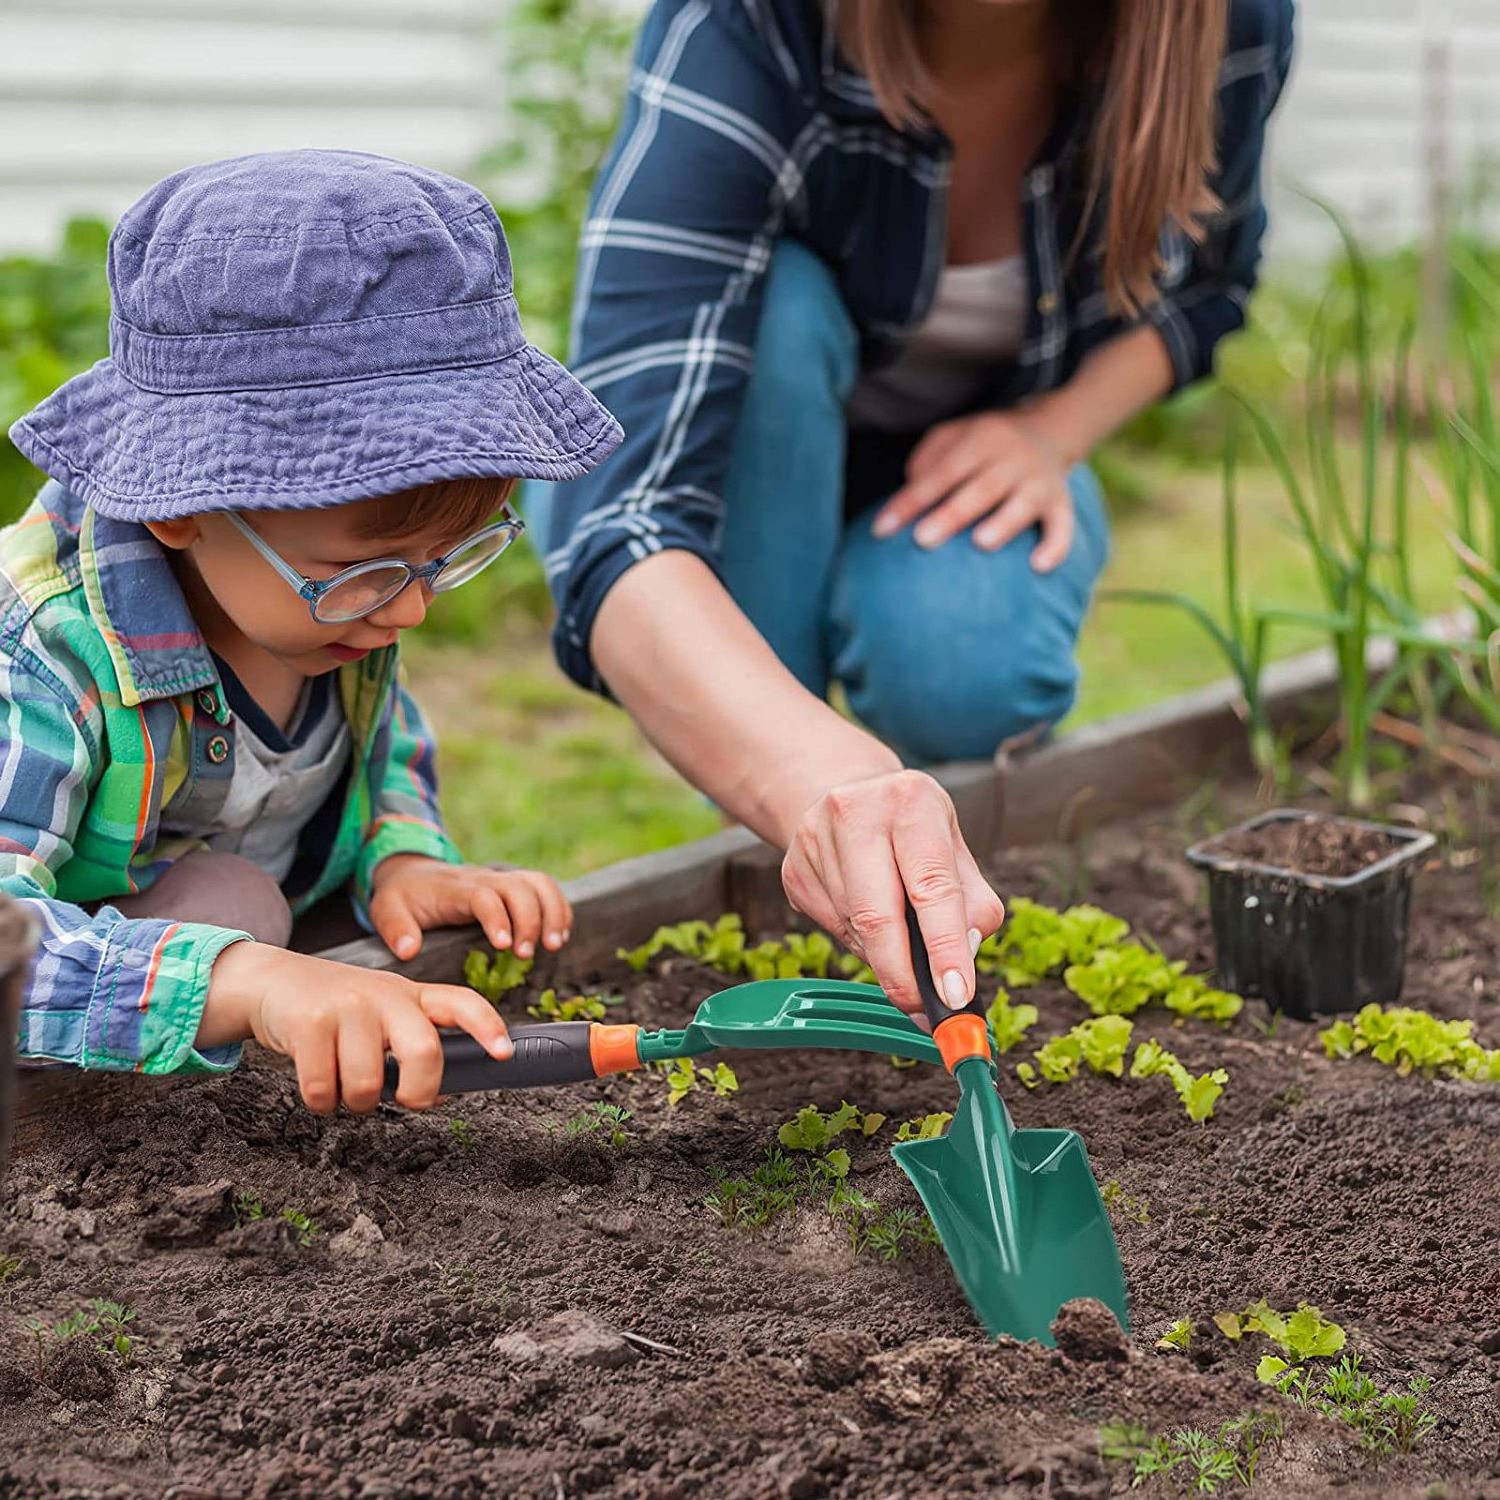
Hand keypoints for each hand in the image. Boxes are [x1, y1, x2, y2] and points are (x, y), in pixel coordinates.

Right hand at [202, 943, 511, 1112]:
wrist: (273, 981)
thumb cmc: (339, 1009)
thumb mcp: (384, 1011)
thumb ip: (415, 1041)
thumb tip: (444, 1093)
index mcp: (412, 995)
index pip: (462, 1003)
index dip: (487, 1027)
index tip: (503, 1053)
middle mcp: (386, 995)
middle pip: (424, 1052)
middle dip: (417, 1091)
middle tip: (404, 1098)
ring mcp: (348, 1006)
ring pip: (367, 1085)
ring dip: (354, 1102)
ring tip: (345, 1084)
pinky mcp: (310, 1022)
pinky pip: (323, 1089)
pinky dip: (320, 1101)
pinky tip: (318, 1082)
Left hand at [369, 856, 572, 962]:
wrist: (412, 871)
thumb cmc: (403, 896)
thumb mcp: (386, 910)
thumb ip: (396, 929)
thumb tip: (409, 950)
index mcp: (455, 887)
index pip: (483, 896)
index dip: (498, 919)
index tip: (504, 946)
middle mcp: (484, 878)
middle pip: (519, 887)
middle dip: (531, 920)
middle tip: (528, 954)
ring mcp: (501, 879)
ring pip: (539, 883)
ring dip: (553, 912)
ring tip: (554, 945)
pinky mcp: (513, 885)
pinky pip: (545, 888)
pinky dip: (559, 908)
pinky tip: (559, 935)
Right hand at [779, 769, 1004, 1017]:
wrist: (848, 793)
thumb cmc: (913, 829)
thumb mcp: (957, 849)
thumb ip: (974, 905)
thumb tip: (962, 958)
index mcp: (911, 802)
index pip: (933, 886)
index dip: (945, 948)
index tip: (956, 995)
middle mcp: (857, 812)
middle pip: (878, 916)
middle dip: (903, 975)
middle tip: (923, 1008)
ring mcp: (815, 841)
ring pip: (854, 929)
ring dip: (883, 956)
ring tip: (900, 940)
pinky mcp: (791, 869)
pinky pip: (830, 929)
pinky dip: (857, 942)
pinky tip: (868, 917)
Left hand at [872, 411, 1074, 568]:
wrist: (1048, 430)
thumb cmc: (982, 446)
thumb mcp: (953, 437)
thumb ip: (927, 461)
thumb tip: (907, 498)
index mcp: (980, 440)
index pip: (941, 472)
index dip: (911, 500)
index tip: (882, 530)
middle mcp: (1012, 458)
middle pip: (981, 488)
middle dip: (951, 514)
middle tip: (922, 540)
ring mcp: (1040, 480)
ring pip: (1023, 503)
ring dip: (1003, 523)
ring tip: (980, 544)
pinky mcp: (1061, 502)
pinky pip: (1063, 525)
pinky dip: (1055, 545)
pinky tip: (1039, 566)